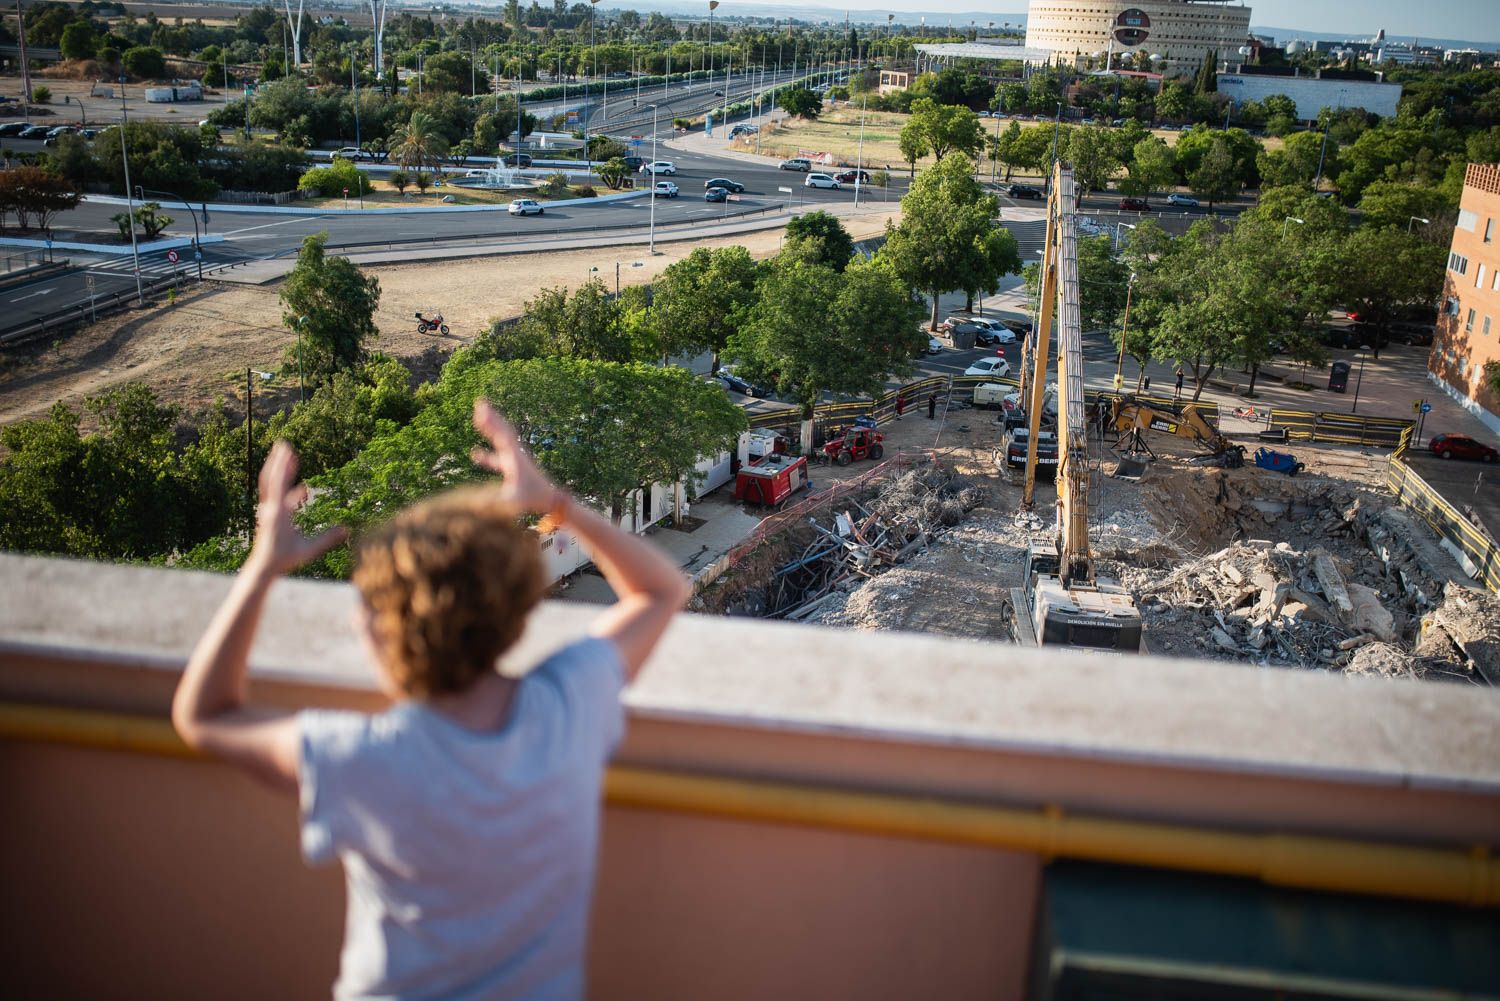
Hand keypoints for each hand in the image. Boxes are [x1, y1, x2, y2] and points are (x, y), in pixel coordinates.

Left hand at [248, 441, 347, 577]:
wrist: (263, 567)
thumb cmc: (285, 558)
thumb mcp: (308, 550)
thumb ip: (327, 538)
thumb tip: (347, 529)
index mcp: (279, 512)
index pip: (280, 484)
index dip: (285, 466)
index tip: (291, 451)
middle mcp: (270, 508)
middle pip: (271, 478)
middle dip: (278, 460)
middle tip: (283, 444)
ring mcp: (268, 511)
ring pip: (270, 485)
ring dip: (278, 470)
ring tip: (286, 457)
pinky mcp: (270, 515)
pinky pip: (277, 496)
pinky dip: (287, 489)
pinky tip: (302, 489)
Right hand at [471, 398, 558, 513]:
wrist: (550, 499)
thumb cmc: (533, 499)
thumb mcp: (514, 501)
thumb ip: (497, 501)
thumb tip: (480, 505)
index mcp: (514, 457)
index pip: (501, 435)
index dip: (491, 423)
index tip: (481, 411)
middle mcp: (515, 454)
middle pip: (502, 430)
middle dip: (491, 416)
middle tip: (480, 402)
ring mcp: (514, 459)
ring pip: (501, 438)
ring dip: (491, 427)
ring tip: (479, 417)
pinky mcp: (513, 466)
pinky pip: (498, 454)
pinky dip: (487, 452)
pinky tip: (474, 454)